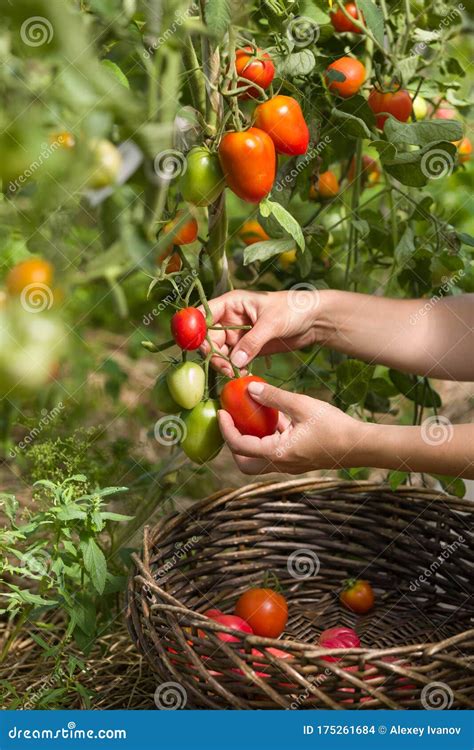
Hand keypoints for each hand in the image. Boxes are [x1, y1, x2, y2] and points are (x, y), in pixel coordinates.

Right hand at [200, 289, 320, 375]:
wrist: (314, 319)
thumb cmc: (294, 309)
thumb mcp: (272, 323)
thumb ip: (252, 342)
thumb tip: (234, 361)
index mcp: (232, 303)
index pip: (203, 315)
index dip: (196, 330)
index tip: (201, 348)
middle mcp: (230, 319)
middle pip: (208, 338)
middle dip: (213, 354)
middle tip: (226, 368)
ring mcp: (238, 334)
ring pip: (219, 352)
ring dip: (224, 364)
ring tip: (236, 373)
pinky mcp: (247, 348)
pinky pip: (233, 360)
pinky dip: (234, 368)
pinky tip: (243, 374)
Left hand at [218, 379, 359, 474]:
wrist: (360, 445)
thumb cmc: (333, 426)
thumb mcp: (301, 405)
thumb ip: (274, 397)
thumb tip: (250, 388)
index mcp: (277, 453)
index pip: (239, 445)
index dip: (226, 428)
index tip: (221, 411)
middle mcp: (280, 464)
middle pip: (245, 463)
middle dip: (234, 444)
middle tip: (233, 421)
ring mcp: (290, 465)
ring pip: (259, 460)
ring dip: (252, 440)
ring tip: (254, 415)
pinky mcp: (299, 461)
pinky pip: (275, 453)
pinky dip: (269, 438)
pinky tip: (278, 418)